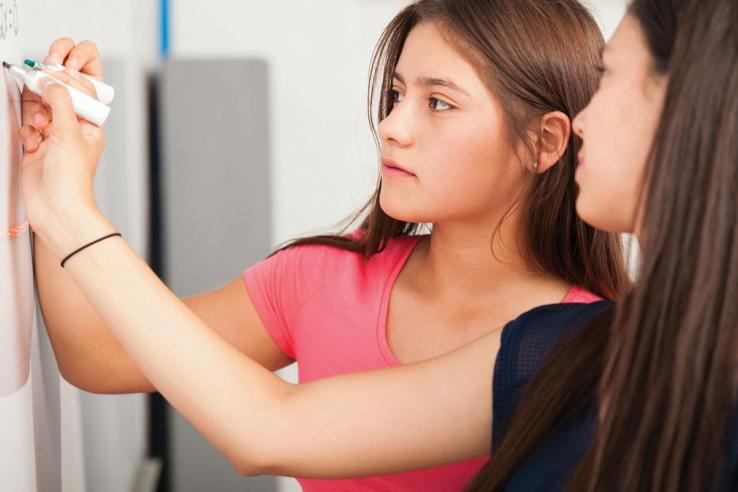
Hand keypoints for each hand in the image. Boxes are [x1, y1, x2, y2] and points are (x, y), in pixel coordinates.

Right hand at [19, 39, 110, 257]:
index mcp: (91, 124)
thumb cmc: (73, 180)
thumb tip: (54, 80)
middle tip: (40, 93)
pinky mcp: (37, 146)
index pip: (82, 90)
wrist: (56, 208)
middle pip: (58, 96)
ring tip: (40, 128)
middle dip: (47, 95)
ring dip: (36, 116)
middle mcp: (74, 128)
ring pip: (40, 109)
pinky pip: (28, 126)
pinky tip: (33, 144)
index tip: (52, 72)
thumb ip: (62, 102)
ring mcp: (55, 137)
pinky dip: (28, 132)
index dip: (67, 78)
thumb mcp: (70, 133)